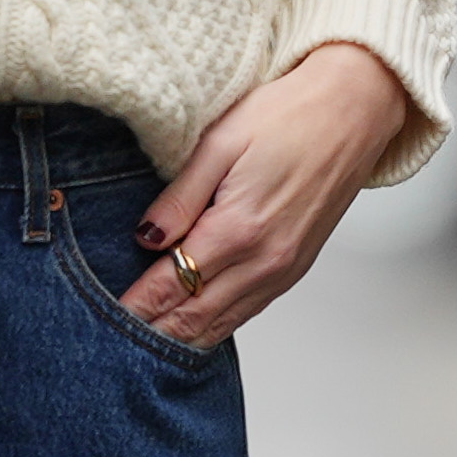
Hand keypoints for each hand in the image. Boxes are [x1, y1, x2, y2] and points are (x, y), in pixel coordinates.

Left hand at [126, 40, 417, 347]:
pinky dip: (213, 326)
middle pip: (194, 319)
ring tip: (140, 346)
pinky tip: (188, 329)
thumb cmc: (289, 115)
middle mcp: (264, 261)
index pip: (171, 285)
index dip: (134, 307)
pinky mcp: (294, 269)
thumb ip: (180, 198)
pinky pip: (246, 313)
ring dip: (180, 338)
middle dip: (150, 333)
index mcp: (238, 229)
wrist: (354, 110)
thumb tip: (145, 239)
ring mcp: (283, 270)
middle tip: (111, 343)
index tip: (102, 318)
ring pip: (221, 325)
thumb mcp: (221, 142)